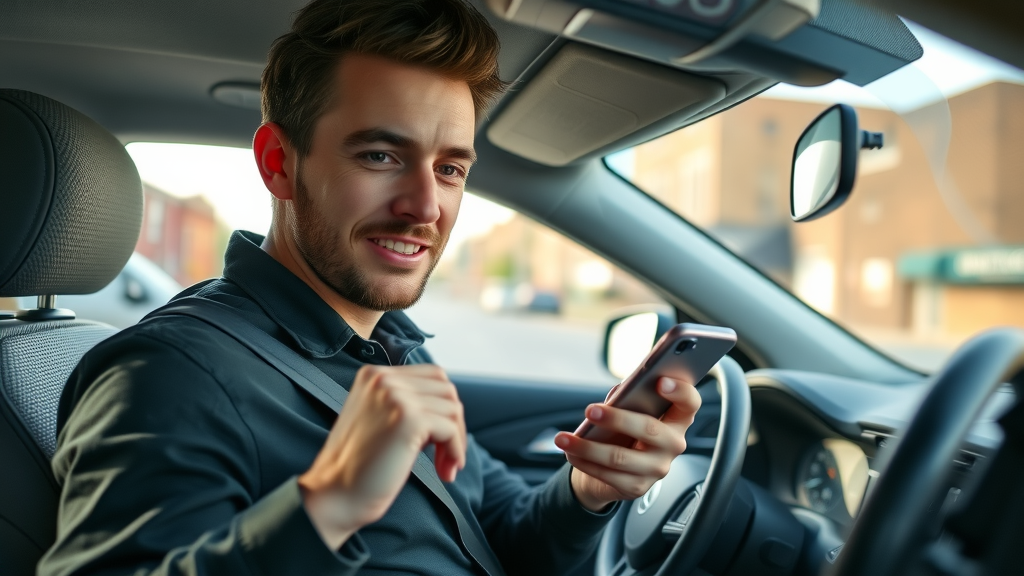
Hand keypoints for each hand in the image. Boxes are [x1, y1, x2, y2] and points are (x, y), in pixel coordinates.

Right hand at [298, 364, 466, 547]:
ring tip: (445, 467)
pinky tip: (444, 472)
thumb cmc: (357, 466)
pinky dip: (455, 451)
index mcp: (373, 374)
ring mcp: (395, 396)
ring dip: (456, 441)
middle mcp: (383, 378)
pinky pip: (450, 428)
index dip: (443, 408)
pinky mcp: (408, 418)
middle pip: (446, 389)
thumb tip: (449, 407)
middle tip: (447, 457)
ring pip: (452, 408)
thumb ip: (405, 403)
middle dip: (454, 423)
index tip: (439, 440)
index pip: (432, 376)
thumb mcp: (379, 418)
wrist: (333, 496)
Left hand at [555, 377, 700, 511]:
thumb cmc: (626, 429)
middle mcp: (672, 445)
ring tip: (563, 438)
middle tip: (590, 410)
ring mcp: (657, 469)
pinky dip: (584, 462)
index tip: (660, 380)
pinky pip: (607, 474)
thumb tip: (617, 396)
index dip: (680, 391)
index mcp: (677, 419)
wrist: (614, 469)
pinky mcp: (636, 487)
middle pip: (650, 429)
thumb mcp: (631, 410)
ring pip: (620, 457)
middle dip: (617, 419)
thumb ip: (629, 398)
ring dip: (586, 447)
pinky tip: (569, 453)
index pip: (690, 403)